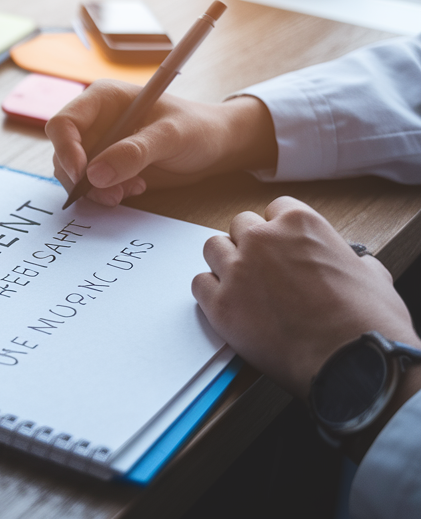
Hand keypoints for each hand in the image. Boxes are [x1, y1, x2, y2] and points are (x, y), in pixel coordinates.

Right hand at [44, 81, 277, 205]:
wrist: (216, 145)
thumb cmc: (198, 129)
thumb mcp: (171, 136)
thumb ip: (134, 153)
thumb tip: (94, 175)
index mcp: (102, 99)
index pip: (63, 123)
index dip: (65, 149)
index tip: (82, 175)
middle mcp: (94, 120)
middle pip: (62, 151)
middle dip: (81, 178)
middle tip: (111, 194)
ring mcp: (99, 143)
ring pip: (73, 172)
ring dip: (95, 189)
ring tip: (129, 191)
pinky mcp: (106, 164)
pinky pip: (90, 184)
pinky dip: (105, 193)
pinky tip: (134, 189)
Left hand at [191, 197, 420, 399]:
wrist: (352, 362)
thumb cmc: (368, 322)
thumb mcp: (372, 274)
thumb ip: (350, 259)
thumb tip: (353, 265)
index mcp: (300, 224)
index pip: (275, 209)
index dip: (280, 231)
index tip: (284, 247)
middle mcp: (263, 239)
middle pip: (240, 226)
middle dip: (251, 244)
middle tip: (264, 270)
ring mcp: (237, 270)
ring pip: (213, 248)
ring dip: (226, 263)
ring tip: (243, 286)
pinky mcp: (220, 304)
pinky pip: (199, 284)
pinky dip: (211, 293)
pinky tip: (229, 305)